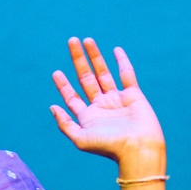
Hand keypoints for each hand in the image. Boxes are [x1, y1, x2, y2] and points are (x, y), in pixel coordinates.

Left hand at [50, 38, 164, 163]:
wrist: (138, 149)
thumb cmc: (109, 147)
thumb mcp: (81, 139)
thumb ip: (65, 124)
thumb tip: (52, 107)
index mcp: (88, 117)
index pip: (72, 97)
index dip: (63, 85)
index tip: (56, 72)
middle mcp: (102, 106)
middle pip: (86, 78)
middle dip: (78, 60)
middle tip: (71, 41)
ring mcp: (117, 99)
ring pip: (104, 73)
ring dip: (95, 56)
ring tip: (87, 40)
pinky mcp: (134, 95)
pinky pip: (127, 75)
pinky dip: (122, 62)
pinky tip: (115, 50)